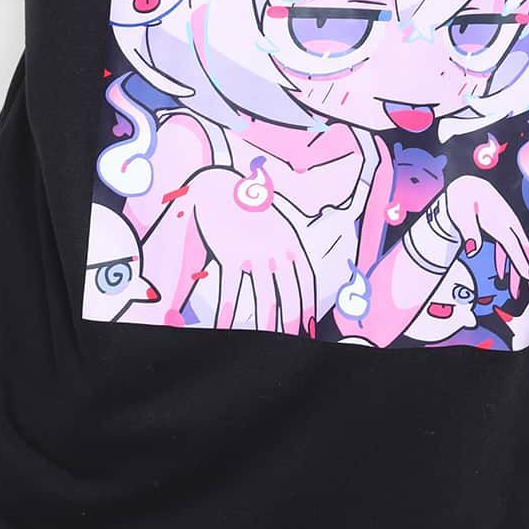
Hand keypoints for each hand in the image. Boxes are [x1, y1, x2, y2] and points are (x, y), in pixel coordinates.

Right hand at [182, 167, 318, 334]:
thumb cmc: (247, 205)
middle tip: (292, 344)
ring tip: (263, 342)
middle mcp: (274, 249)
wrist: (219, 184)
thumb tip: (289, 270)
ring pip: (262, 297)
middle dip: (290, 322)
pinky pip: (230, 290)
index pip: (306, 280)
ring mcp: (252, 252)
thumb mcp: (275, 221)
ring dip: (264, 324)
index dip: (309, 306)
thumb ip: (283, 246)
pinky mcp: (229, 254)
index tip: (310, 327)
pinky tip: (224, 327)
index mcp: (289, 240)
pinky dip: (227, 312)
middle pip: (287, 294)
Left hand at [443, 175, 528, 298]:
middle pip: (523, 251)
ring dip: (517, 272)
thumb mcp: (460, 211)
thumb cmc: (462, 196)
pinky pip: (507, 247)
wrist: (466, 182)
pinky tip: (501, 276)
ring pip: (517, 251)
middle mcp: (507, 223)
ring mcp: (505, 225)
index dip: (521, 263)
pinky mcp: (500, 227)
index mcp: (499, 220)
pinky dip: (506, 262)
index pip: (514, 246)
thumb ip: (468, 230)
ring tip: (515, 293)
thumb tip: (473, 250)